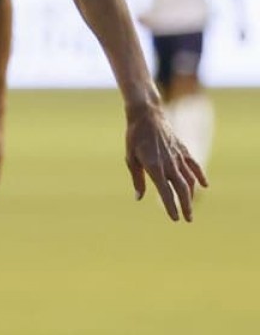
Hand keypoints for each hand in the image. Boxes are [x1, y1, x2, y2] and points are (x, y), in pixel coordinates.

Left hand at [125, 104, 206, 221]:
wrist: (146, 115)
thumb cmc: (134, 138)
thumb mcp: (131, 159)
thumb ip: (137, 179)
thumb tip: (139, 197)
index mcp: (154, 167)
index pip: (165, 192)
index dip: (171, 206)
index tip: (175, 219)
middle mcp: (168, 163)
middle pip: (181, 189)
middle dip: (185, 206)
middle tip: (187, 219)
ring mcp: (178, 156)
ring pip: (189, 180)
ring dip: (192, 196)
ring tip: (190, 209)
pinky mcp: (182, 149)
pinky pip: (194, 165)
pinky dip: (200, 176)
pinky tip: (204, 186)